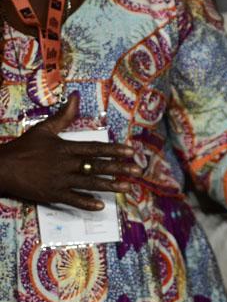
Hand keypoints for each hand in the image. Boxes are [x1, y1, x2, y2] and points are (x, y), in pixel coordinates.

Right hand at [0, 94, 140, 210]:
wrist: (1, 167)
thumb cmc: (23, 147)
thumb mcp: (44, 129)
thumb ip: (64, 115)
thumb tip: (76, 95)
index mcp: (65, 148)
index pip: (95, 149)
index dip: (114, 150)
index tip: (132, 151)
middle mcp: (65, 164)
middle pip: (97, 166)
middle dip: (119, 168)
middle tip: (138, 170)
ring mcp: (59, 180)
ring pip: (89, 183)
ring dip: (110, 186)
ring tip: (128, 188)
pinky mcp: (51, 194)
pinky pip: (72, 199)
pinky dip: (86, 203)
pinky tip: (100, 206)